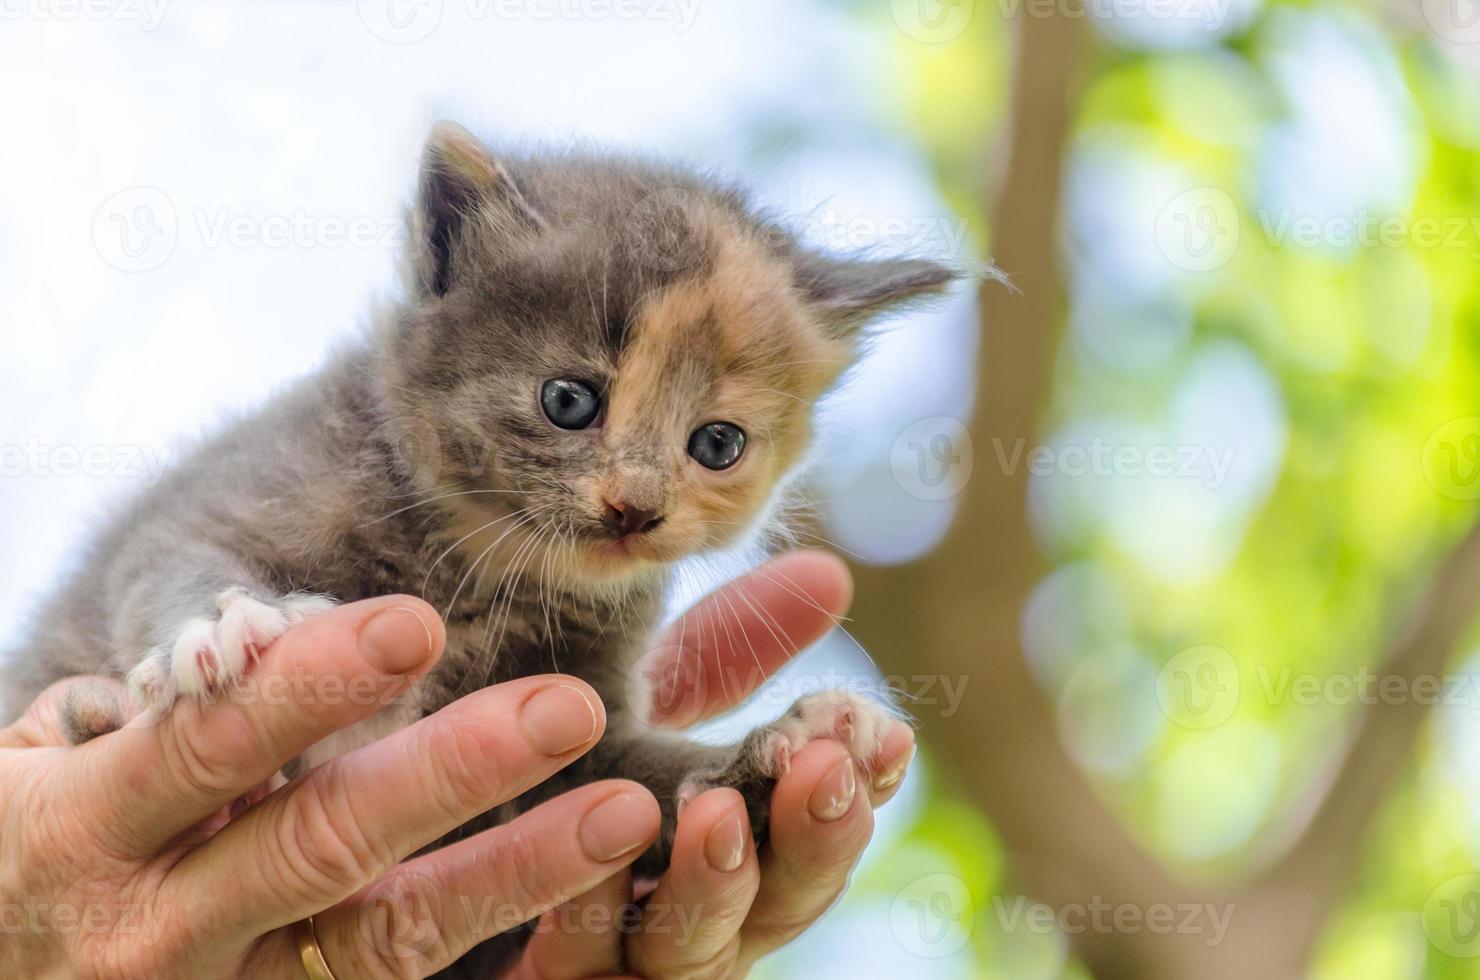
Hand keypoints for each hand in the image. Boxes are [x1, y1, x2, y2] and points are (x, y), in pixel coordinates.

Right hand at [0, 597, 662, 978]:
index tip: (417, 624)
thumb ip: (155, 715)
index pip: (210, 745)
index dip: (313, 686)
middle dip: (453, 775)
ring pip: (385, 941)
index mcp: (87, 831)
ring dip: (513, 873)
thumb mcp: (42, 771)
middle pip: (323, 847)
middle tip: (569, 707)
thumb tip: (266, 646)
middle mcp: (155, 932)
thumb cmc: (21, 850)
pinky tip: (584, 906)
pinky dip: (489, 952)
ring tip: (622, 811)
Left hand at [514, 551, 916, 978]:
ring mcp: (623, 969)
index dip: (859, 791)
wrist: (411, 860)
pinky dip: (596, 930)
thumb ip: (722, 657)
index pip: (817, 834)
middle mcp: (691, 922)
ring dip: (713, 885)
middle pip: (780, 906)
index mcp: (729, 856)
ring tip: (718, 810)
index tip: (886, 733)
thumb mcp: (634, 712)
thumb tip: (829, 574)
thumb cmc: (544, 781)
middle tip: (821, 765)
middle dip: (812, 839)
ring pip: (693, 956)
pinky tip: (600, 866)